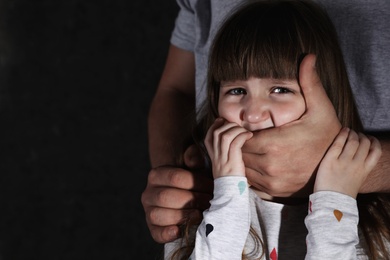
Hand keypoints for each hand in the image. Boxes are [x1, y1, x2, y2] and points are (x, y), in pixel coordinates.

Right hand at [141, 145, 212, 242]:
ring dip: (182, 216)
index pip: (175, 177)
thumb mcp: (196, 167)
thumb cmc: (194, 181)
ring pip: (158, 215)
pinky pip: (156, 233)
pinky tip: (179, 231)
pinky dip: (166, 234)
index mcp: (156, 175)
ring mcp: (149, 211)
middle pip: (166, 197)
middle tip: (209, 202)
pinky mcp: (153, 227)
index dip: (196, 183)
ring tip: (200, 215)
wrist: (188, 196)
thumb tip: (193, 160)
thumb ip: (195, 158)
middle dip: (192, 200)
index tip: (212, 187)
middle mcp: (148, 193)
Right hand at [205, 118, 252, 177]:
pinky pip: (235, 143)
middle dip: (229, 125)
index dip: (217, 126)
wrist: (230, 193)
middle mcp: (216, 155)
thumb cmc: (232, 178)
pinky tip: (249, 136)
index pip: (209, 135)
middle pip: (217, 132)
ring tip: (245, 132)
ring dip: (236, 129)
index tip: (225, 122)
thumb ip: (226, 151)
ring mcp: (223, 158)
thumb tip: (235, 138)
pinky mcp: (232, 161)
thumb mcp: (225, 163)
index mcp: (213, 155)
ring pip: (225, 135)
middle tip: (239, 127)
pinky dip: (242, 136)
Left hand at [242, 54, 341, 196]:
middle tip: (246, 135)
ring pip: (243, 168)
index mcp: (275, 145)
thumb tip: (308, 57)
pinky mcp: (274, 191)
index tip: (247, 126)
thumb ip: (309, 83)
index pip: (242, 137)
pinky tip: (258, 162)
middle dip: (240, 143)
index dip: (241, 130)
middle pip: (240, 153)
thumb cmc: (326, 135)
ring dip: (243, 158)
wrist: (338, 164)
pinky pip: (251, 182)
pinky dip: (250, 173)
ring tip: (251, 147)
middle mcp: (270, 166)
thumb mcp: (320, 108)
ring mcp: (272, 182)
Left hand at [314, 128, 381, 197]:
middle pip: (364, 143)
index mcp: (365, 170)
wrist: (331, 202)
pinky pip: (338, 144)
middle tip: (356, 134)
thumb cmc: (343, 193)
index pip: (376, 151)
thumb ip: (361, 169)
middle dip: (361, 136)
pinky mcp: (330, 161)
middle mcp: (357, 165)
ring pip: (353, 141)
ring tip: (349, 132)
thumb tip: (360, 159)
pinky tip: (342, 131)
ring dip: (352, 133)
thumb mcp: (358, 181)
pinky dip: (342, 135)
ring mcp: (344, 162)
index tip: (369, 139)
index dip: (374, 142)